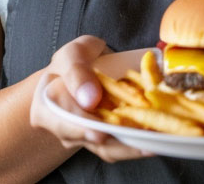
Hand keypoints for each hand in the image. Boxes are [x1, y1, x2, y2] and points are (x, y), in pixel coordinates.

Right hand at [29, 35, 148, 161]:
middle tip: (139, 141)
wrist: (85, 68)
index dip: (82, 128)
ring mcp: (87, 136)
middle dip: (114, 141)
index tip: (99, 133)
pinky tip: (155, 137)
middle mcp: (65, 130)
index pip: (62, 121)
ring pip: (107, 148)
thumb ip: (76, 72)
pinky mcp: (106, 137)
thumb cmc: (75, 60)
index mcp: (47, 109)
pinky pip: (120, 143)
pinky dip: (137, 141)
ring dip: (131, 146)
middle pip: (88, 140)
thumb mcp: (72, 55)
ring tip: (153, 141)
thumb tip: (88, 98)